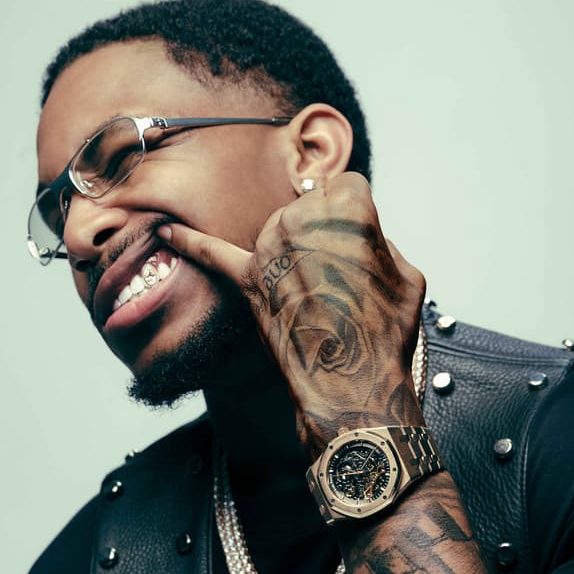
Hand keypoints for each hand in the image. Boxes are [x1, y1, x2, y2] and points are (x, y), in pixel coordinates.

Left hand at [158, 173, 425, 455]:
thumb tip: (358, 238)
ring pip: (280, 225)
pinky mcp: (249, 281)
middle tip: (341, 275)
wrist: (352, 386)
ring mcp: (272, 249)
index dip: (358, 217)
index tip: (360, 243)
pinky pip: (212, 254)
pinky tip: (166, 233)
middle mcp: (304, 219)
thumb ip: (381, 244)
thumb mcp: (407, 278)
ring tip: (317, 289)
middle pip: (312, 205)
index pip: (348, 187)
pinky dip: (189, 243)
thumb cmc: (385, 334)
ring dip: (296, 247)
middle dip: (327, 232)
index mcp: (349, 209)